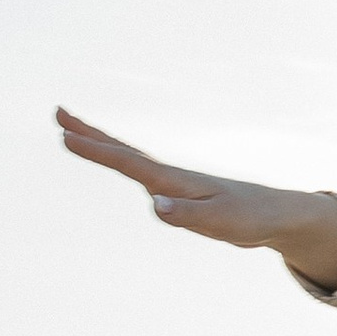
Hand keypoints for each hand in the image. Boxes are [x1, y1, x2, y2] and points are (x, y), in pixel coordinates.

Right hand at [55, 109, 336, 289]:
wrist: (278, 215)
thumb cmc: (250, 218)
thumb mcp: (219, 222)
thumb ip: (186, 216)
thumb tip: (154, 204)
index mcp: (175, 181)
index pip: (127, 162)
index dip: (95, 149)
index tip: (65, 135)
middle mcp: (171, 177)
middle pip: (123, 151)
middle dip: (90, 134)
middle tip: (58, 113)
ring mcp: (175, 183)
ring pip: (130, 161)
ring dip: (101, 145)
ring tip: (75, 134)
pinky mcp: (181, 194)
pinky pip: (142, 175)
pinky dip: (122, 164)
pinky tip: (120, 164)